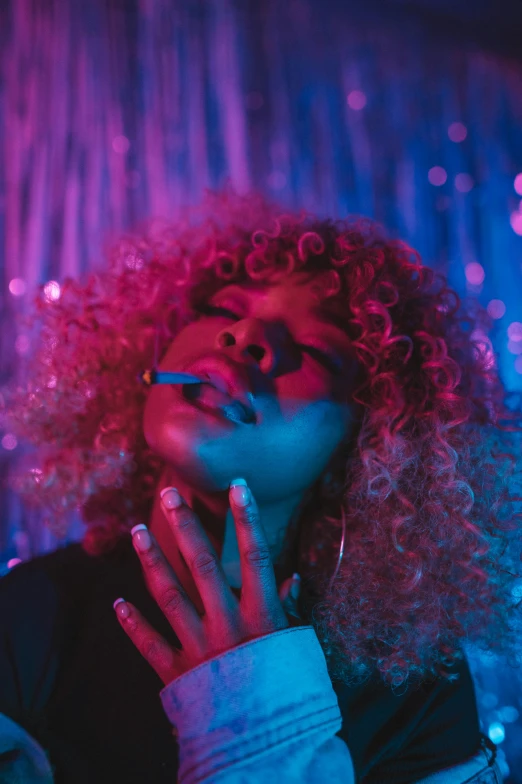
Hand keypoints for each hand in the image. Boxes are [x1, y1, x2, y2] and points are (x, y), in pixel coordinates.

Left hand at [114, 480, 301, 686]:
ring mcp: (198, 647)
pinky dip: (132, 624)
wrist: (266, 745)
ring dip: (151, 561)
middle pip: (202, 565)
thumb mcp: (296, 648)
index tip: (238, 486)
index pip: (255, 556)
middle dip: (186, 526)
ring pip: (169, 595)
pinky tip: (117, 602)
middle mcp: (227, 624)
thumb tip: (291, 577)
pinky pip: (149, 644)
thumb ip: (289, 611)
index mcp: (262, 616)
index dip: (247, 519)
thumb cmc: (287, 692)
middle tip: (169, 495)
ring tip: (137, 531)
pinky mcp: (177, 673)